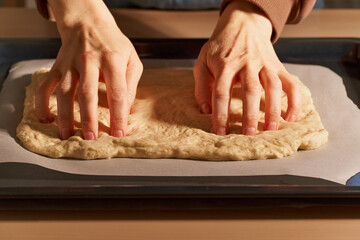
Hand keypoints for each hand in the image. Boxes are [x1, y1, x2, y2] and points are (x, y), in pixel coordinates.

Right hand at [35, 0, 142, 139]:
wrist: (88, 23)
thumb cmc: (114, 45)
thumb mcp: (132, 60)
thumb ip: (131, 85)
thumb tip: (127, 110)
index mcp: (113, 60)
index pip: (117, 92)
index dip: (119, 115)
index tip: (119, 133)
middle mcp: (89, 61)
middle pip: (87, 94)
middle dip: (89, 118)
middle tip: (91, 138)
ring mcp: (70, 63)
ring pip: (64, 92)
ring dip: (64, 115)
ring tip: (67, 135)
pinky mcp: (57, 66)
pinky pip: (45, 85)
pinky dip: (42, 103)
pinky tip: (46, 119)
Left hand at [194, 1, 300, 135]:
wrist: (243, 24)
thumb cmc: (220, 48)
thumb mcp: (203, 62)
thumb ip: (201, 86)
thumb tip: (205, 111)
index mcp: (225, 63)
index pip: (221, 91)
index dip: (220, 113)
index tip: (220, 132)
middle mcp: (246, 63)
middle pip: (249, 89)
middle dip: (250, 114)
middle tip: (248, 134)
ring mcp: (264, 63)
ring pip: (272, 86)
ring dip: (273, 109)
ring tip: (271, 129)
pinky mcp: (278, 66)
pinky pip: (291, 83)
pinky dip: (295, 100)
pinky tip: (292, 117)